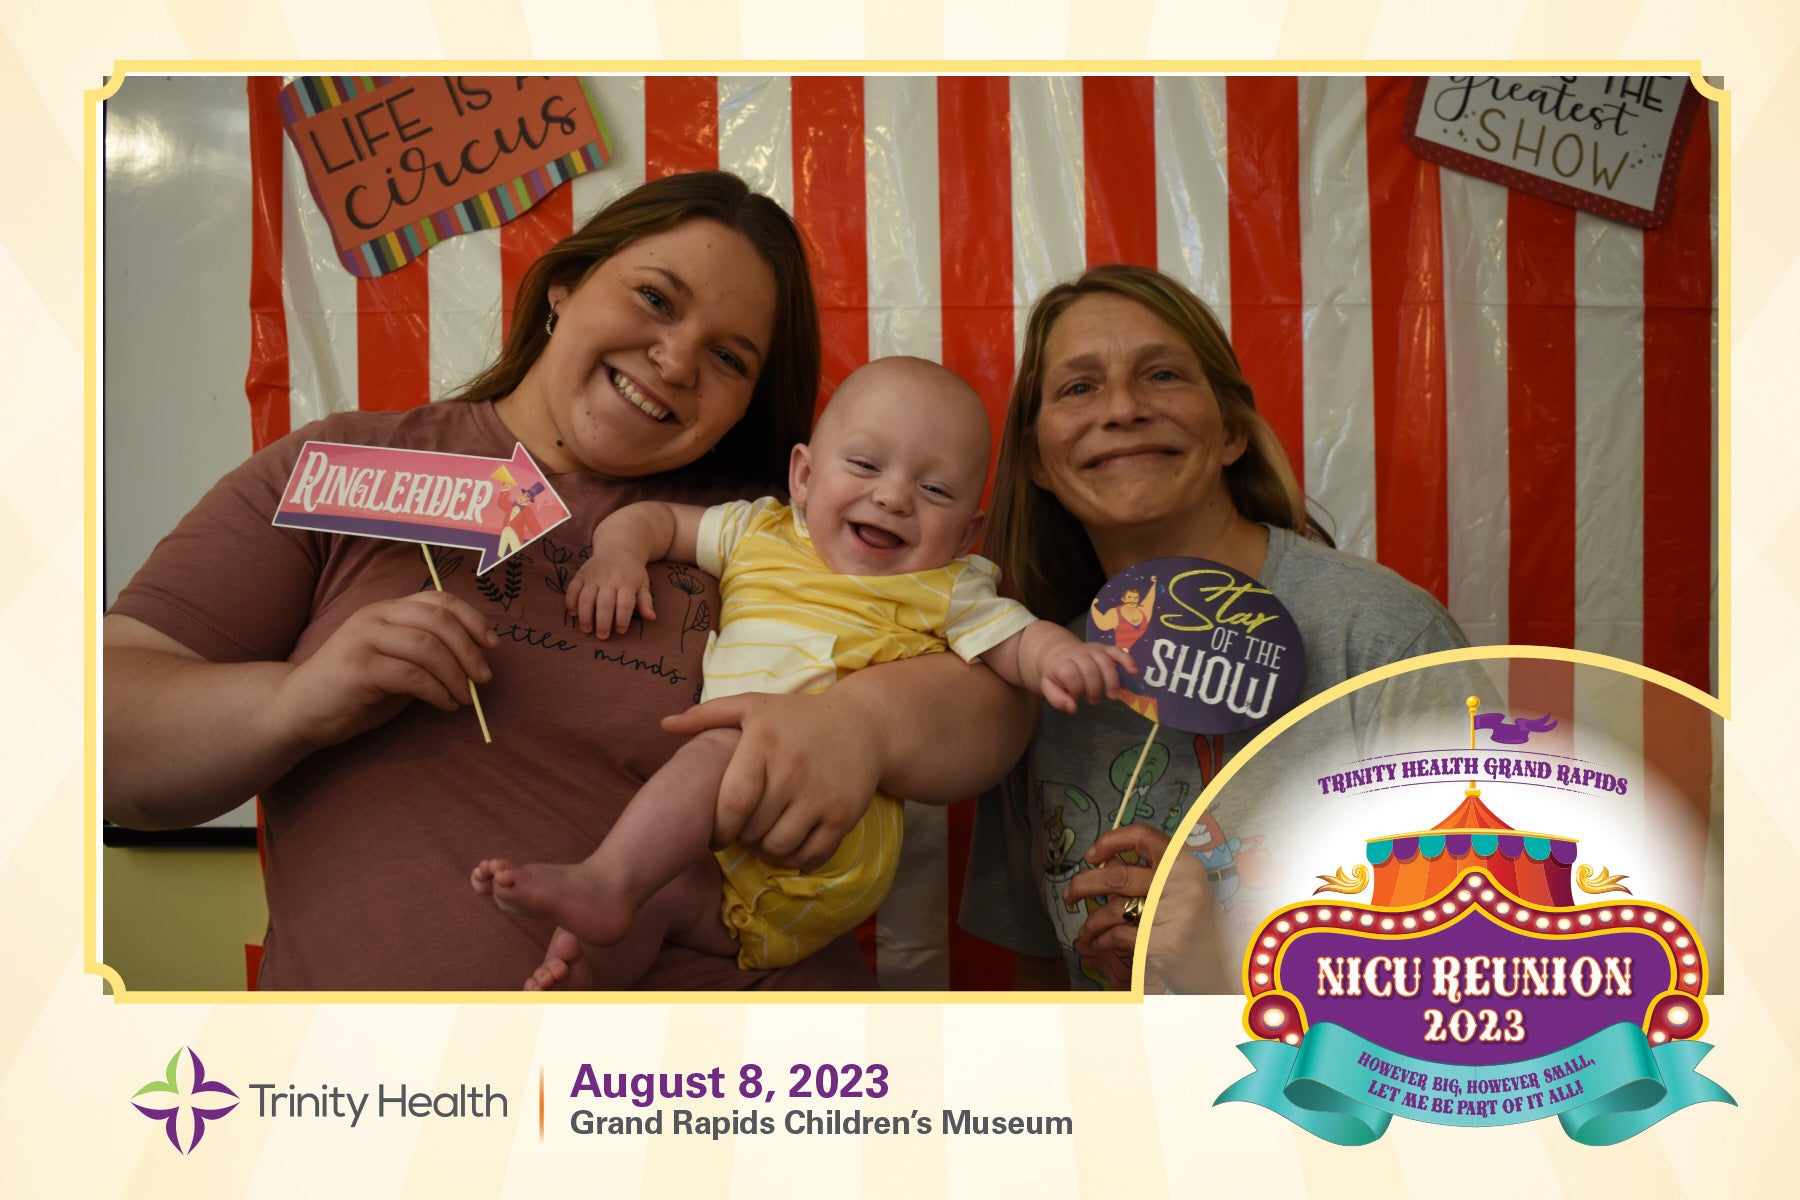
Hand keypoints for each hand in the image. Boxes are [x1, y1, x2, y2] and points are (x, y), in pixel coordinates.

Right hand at [275, 590, 496, 751]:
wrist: (298, 711)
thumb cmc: (354, 689)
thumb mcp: (395, 663)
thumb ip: (427, 654)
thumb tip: (476, 662)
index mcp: (386, 609)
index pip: (438, 600)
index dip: (472, 619)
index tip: (493, 644)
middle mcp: (375, 616)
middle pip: (439, 621)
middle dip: (470, 651)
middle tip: (484, 679)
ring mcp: (363, 639)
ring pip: (428, 648)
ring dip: (456, 676)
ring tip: (465, 698)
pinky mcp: (358, 667)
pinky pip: (413, 675)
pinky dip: (438, 692)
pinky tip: (445, 705)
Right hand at [566, 547, 655, 635]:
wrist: (618, 548)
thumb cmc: (632, 572)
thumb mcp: (643, 583)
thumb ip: (646, 601)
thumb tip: (651, 617)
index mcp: (627, 583)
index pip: (625, 604)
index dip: (622, 620)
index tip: (620, 631)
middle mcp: (609, 579)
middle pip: (604, 604)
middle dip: (603, 622)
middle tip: (602, 636)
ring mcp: (593, 576)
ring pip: (586, 598)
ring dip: (585, 616)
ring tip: (587, 629)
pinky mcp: (581, 574)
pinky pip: (572, 589)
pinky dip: (571, 602)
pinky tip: (573, 614)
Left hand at [661, 688, 881, 870]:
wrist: (864, 725)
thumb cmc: (797, 718)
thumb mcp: (753, 706)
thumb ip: (707, 715)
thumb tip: (664, 726)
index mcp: (763, 744)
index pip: (732, 804)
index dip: (719, 828)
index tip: (717, 831)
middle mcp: (792, 772)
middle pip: (752, 831)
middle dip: (741, 838)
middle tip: (743, 831)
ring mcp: (821, 796)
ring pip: (779, 848)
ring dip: (766, 850)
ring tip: (764, 835)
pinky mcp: (844, 816)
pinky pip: (811, 856)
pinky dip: (796, 858)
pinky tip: (791, 841)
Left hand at [1037, 641, 1136, 713]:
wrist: (1057, 651)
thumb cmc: (1056, 674)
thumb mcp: (1048, 687)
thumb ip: (1057, 699)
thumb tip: (1073, 708)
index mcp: (1062, 663)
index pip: (1071, 675)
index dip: (1076, 690)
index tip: (1076, 698)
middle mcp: (1078, 654)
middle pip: (1090, 669)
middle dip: (1094, 689)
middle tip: (1093, 701)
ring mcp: (1092, 649)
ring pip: (1105, 661)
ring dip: (1111, 681)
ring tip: (1112, 696)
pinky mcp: (1104, 648)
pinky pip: (1117, 651)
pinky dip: (1127, 660)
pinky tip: (1133, 671)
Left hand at [1064, 822, 1223, 992]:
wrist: (1218, 970)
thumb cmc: (1193, 929)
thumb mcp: (1179, 892)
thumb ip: (1148, 875)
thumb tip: (1105, 862)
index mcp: (1186, 865)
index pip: (1144, 836)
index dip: (1112, 840)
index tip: (1092, 855)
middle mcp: (1183, 883)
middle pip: (1117, 876)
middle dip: (1084, 885)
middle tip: (1070, 894)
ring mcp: (1175, 913)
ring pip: (1114, 910)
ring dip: (1091, 923)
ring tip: (1085, 931)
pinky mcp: (1164, 942)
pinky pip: (1119, 936)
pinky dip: (1103, 941)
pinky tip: (1098, 944)